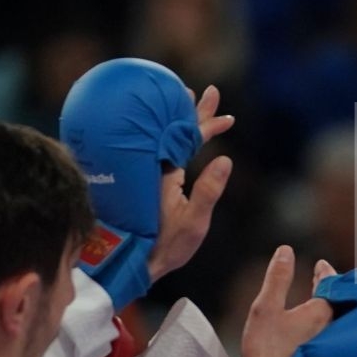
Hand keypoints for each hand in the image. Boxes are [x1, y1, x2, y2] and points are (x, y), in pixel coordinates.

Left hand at [146, 85, 235, 283]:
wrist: (131, 262)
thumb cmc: (164, 246)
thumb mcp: (193, 222)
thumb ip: (208, 190)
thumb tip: (224, 159)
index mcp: (167, 172)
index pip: (191, 137)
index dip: (209, 123)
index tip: (224, 110)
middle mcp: (155, 168)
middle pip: (177, 131)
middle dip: (196, 113)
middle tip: (211, 93)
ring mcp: (148, 175)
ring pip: (166, 139)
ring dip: (180, 122)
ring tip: (188, 102)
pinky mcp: (144, 185)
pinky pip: (158, 152)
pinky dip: (169, 139)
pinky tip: (172, 137)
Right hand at [240, 246, 332, 356]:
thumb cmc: (269, 352)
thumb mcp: (266, 309)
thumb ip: (278, 279)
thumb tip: (286, 251)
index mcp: (323, 312)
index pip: (331, 284)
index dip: (325, 273)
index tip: (322, 266)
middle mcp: (335, 328)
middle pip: (340, 304)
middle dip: (334, 292)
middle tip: (326, 282)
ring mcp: (336, 348)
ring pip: (340, 322)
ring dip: (335, 311)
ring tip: (326, 304)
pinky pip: (338, 341)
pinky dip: (332, 330)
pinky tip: (323, 334)